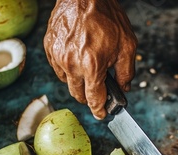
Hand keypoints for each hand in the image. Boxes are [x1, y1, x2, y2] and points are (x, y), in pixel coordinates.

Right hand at [44, 0, 136, 119]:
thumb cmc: (107, 17)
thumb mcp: (128, 46)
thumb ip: (126, 72)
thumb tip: (124, 88)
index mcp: (92, 66)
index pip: (94, 99)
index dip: (99, 110)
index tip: (102, 115)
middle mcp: (72, 63)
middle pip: (78, 95)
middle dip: (89, 96)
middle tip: (99, 89)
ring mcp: (58, 56)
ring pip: (67, 82)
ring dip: (78, 81)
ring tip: (89, 65)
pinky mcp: (49, 48)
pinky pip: (58, 68)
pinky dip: (68, 68)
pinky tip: (78, 57)